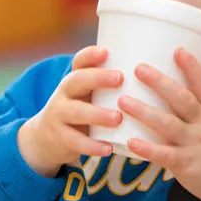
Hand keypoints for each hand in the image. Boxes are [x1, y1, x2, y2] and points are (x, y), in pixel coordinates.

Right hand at [17, 46, 123, 177]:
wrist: (46, 138)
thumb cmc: (82, 109)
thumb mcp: (88, 94)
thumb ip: (110, 86)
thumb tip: (154, 74)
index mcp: (76, 78)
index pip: (79, 61)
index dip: (91, 55)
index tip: (106, 52)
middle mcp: (65, 92)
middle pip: (77, 80)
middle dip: (98, 78)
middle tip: (120, 78)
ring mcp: (59, 114)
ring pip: (76, 112)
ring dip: (98, 114)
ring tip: (118, 118)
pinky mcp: (60, 137)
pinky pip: (75, 141)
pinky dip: (92, 146)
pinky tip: (108, 149)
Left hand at [118, 48, 200, 200]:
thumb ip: (196, 107)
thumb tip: (169, 85)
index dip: (191, 67)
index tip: (177, 50)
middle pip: (181, 99)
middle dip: (160, 83)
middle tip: (139, 68)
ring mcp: (194, 143)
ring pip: (168, 124)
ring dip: (144, 112)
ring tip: (123, 101)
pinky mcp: (185, 164)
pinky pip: (164, 155)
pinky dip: (147, 149)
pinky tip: (130, 142)